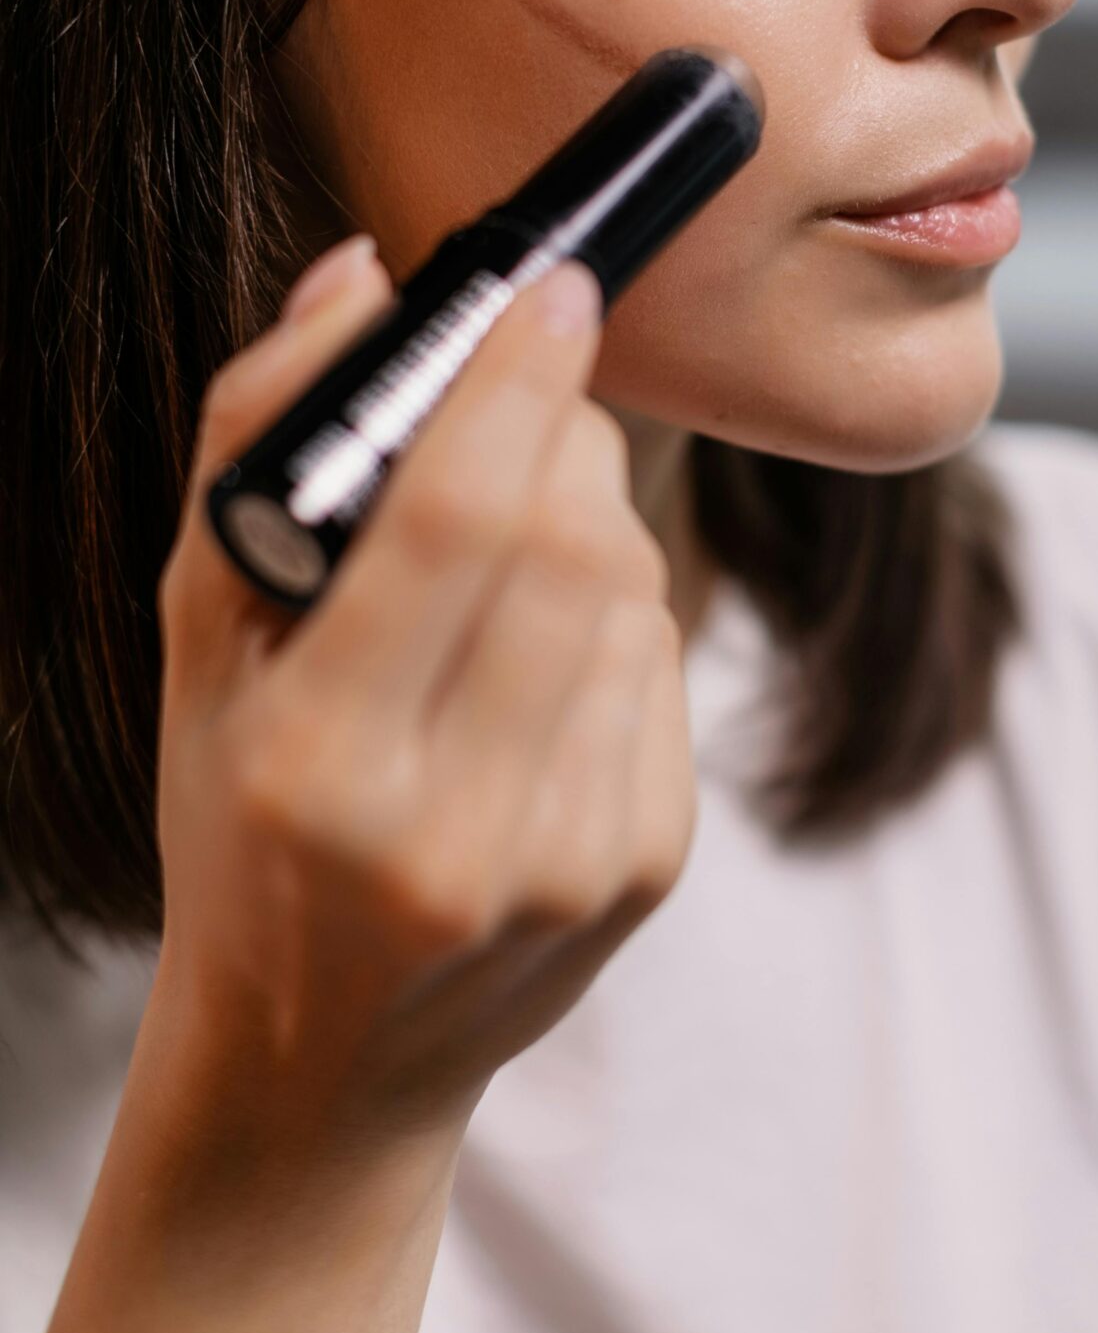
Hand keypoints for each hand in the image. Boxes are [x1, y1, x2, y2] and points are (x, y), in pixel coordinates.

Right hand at [151, 239, 696, 1155]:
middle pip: (577, 540)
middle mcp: (456, 830)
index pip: (457, 522)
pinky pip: (664, 652)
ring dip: (585, 515)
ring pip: (634, 584)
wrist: (327, 1057)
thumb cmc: (242, 821)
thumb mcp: (198, 641)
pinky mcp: (650, 863)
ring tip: (501, 551)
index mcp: (315, 768)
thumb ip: (258, 440)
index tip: (551, 285)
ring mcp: (572, 858)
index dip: (517, 381)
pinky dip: (612, 602)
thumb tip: (360, 275)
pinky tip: (539, 644)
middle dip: (561, 426)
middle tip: (522, 396)